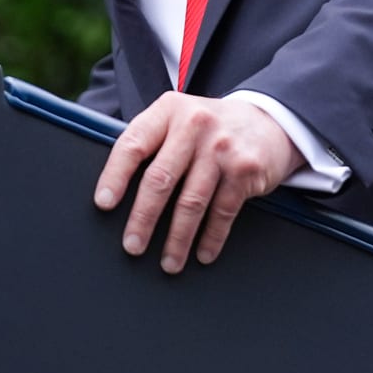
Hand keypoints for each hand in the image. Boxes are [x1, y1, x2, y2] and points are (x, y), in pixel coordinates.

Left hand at [93, 92, 304, 272]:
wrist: (268, 121)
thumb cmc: (210, 128)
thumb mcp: (179, 120)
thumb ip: (152, 143)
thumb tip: (114, 189)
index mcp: (168, 110)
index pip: (133, 144)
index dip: (115, 176)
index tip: (103, 204)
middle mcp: (194, 125)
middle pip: (160, 179)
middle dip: (143, 218)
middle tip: (132, 245)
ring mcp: (222, 147)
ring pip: (191, 202)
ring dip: (177, 239)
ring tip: (168, 262)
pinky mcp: (245, 169)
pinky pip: (222, 211)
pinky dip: (211, 238)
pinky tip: (202, 253)